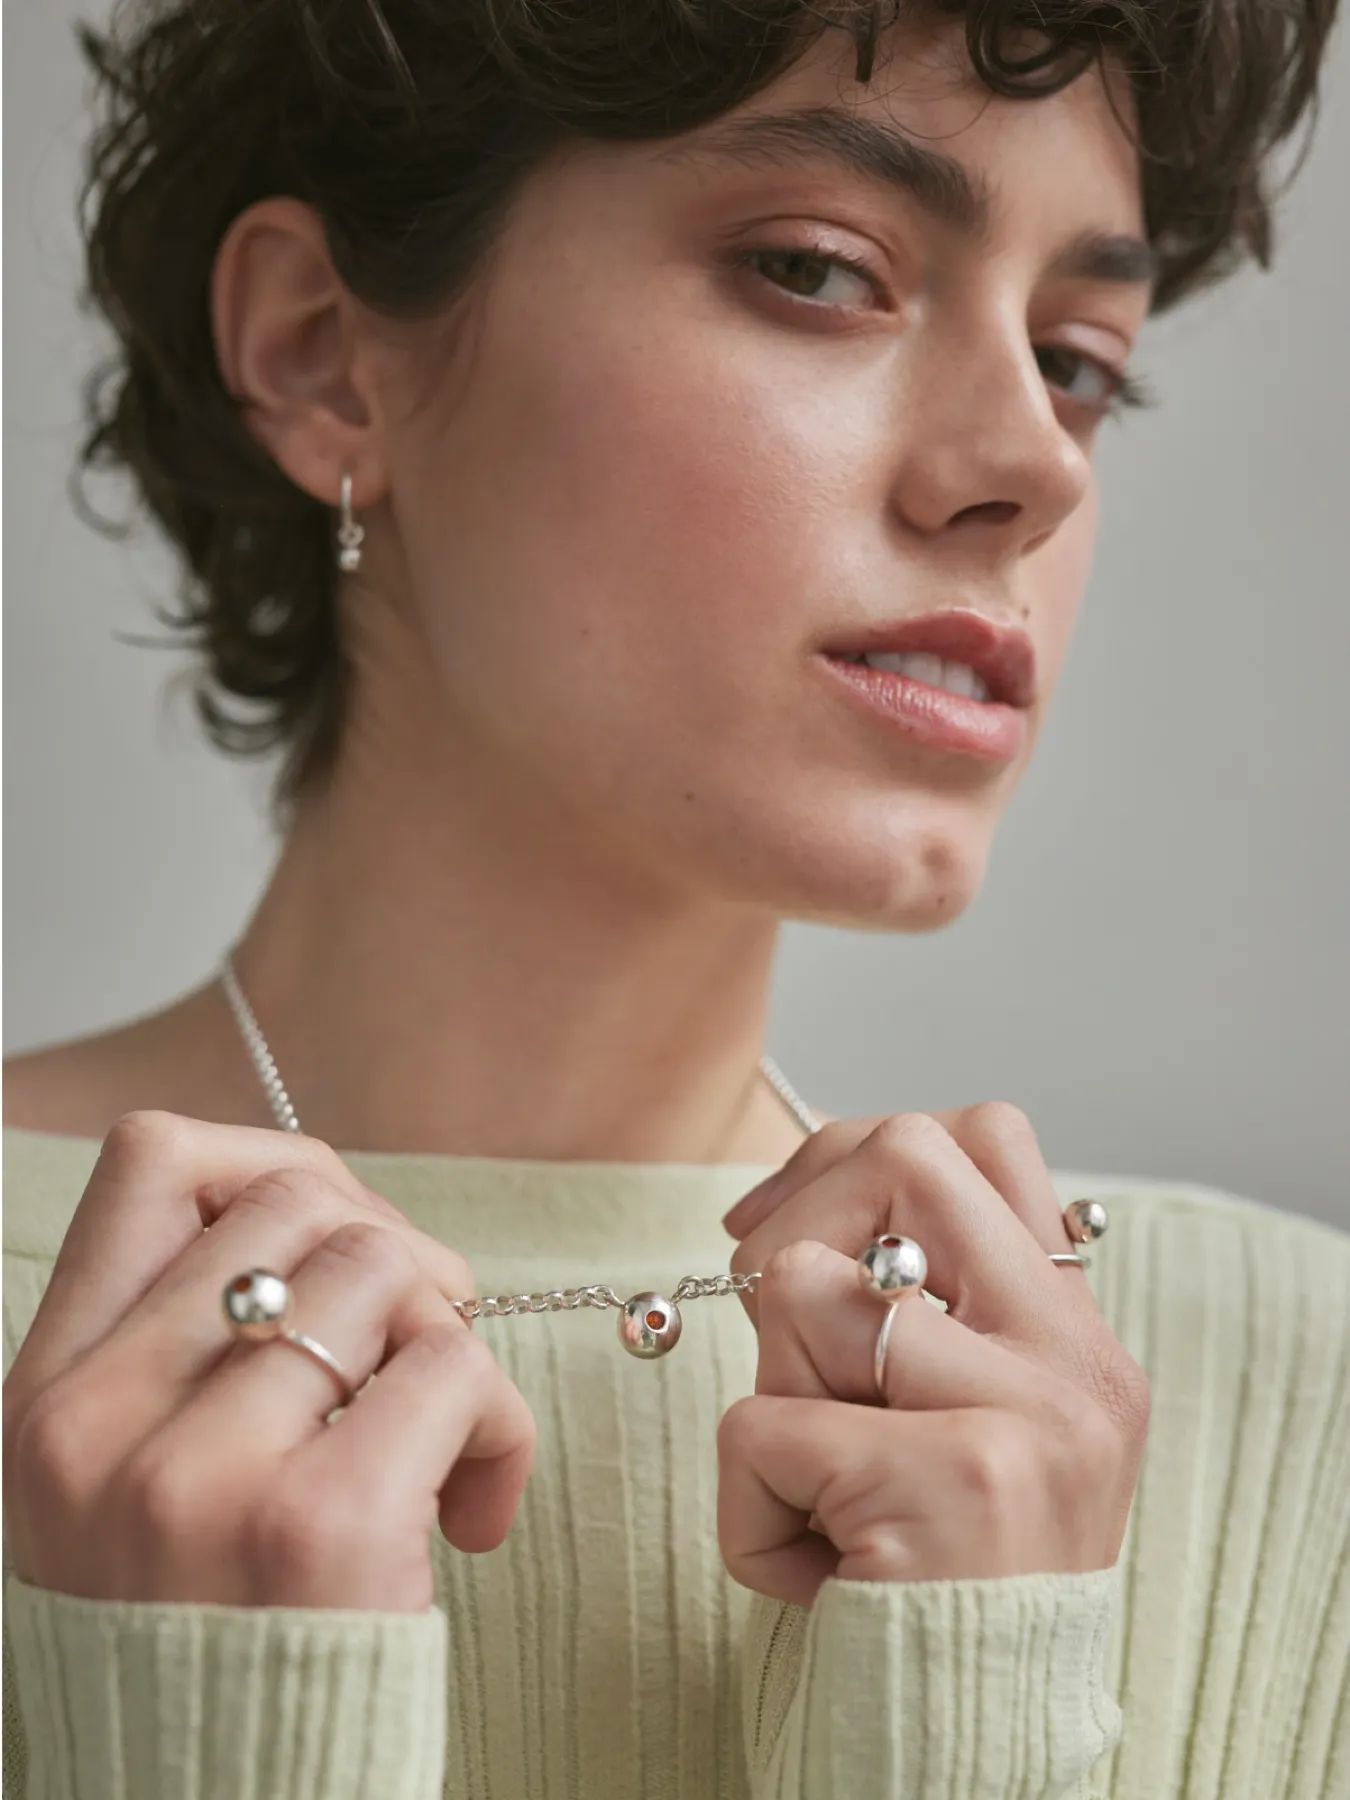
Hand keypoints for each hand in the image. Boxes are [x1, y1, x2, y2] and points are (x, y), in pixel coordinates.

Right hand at [3, 1111, 535, 1611]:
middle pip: (297, 1202)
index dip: (273, 1168)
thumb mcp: (129, 1497)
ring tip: (445, 1446)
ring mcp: (196, 1476)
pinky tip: (479, 1519)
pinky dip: (500, 1425)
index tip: (335, 1249)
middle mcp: (96, 1427)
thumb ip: (190, 1354)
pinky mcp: (317, 1528)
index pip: (152, 1162)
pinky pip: (453, 1367)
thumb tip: (334, 1217)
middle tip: (418, 1354)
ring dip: (450, 1342)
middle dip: (392, 1256)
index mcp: (44, 1404)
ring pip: (384, 1269)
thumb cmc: (212, 1652)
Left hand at [715, 1105, 1149, 1607]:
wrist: (973, 1752)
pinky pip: (759, 1425)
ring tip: (821, 1482)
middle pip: (904, 1157)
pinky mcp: (946, 1484)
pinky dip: (749, 1503)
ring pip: (807, 1290)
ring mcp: (1020, 1418)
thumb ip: (931, 1318)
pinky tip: (813, 1566)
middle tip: (763, 1303)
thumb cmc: (942, 1583)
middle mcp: (1073, 1362)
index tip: (786, 1222)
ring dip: (773, 1387)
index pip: (984, 1137)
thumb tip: (806, 1212)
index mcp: (1077, 1336)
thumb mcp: (972, 1431)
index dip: (858, 1150)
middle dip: (797, 1214)